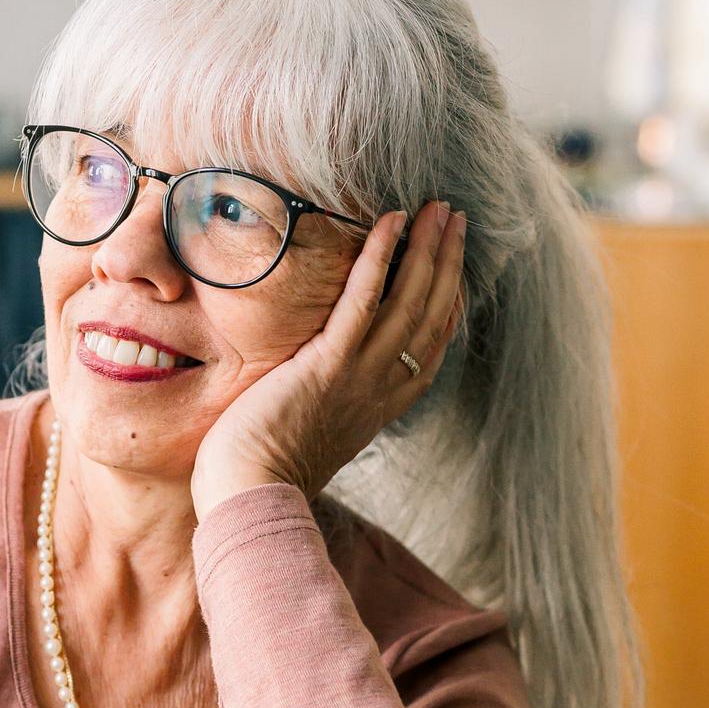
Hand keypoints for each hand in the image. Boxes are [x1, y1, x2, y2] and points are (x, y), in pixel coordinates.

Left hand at [190, 199, 466, 517]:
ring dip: (428, 248)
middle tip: (455, 218)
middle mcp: (383, 388)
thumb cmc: (266, 474)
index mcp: (382, 406)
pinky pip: (363, 301)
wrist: (253, 498)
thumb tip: (315, 385)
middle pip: (431, 314)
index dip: (448, 301)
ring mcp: (360, 375)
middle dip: (448, 262)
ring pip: (409, 300)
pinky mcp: (328, 364)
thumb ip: (328, 404)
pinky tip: (392, 222)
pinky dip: (381, 258)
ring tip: (438, 208)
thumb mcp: (314, 434)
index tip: (455, 267)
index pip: (430, 345)